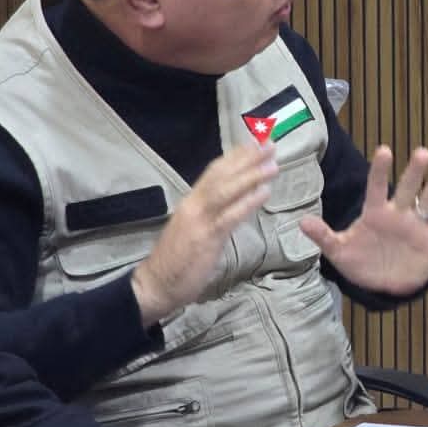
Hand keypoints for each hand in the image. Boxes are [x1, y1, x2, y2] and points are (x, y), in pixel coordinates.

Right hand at [132, 143, 277, 326]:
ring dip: (251, 175)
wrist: (155, 285)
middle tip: (270, 143)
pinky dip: (248, 202)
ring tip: (273, 164)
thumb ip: (213, 214)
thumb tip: (235, 201)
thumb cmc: (177, 260)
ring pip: (226, 191)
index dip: (236, 156)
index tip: (256, 141)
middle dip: (247, 158)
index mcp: (192, 202)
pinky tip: (264, 192)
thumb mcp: (195, 229)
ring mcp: (199, 220)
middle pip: (222, 175)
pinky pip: (229, 216)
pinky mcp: (205, 238)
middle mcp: (194, 205)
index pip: (215, 172)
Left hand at [300, 146, 427, 294]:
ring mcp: (416, 224)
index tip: (384, 150)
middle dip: (414, 172)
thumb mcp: (339, 251)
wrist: (384, 286)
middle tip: (422, 153)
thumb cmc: (361, 263)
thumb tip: (302, 222)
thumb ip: (324, 236)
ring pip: (427, 200)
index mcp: (375, 212)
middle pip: (407, 188)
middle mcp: (398, 213)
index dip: (379, 170)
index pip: (376, 187)